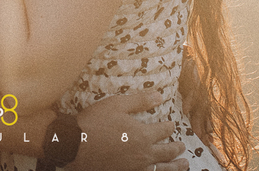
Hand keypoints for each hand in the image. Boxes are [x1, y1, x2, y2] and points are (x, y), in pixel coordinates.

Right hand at [69, 91, 188, 170]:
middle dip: (177, 149)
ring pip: (162, 169)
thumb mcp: (117, 105)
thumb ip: (140, 101)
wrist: (74, 147)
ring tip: (184, 166)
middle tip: (182, 148)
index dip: (169, 126)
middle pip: (167, 152)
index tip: (172, 124)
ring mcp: (136, 168)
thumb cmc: (94, 123)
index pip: (164, 130)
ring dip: (176, 167)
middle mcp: (144, 154)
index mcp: (144, 135)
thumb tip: (160, 95)